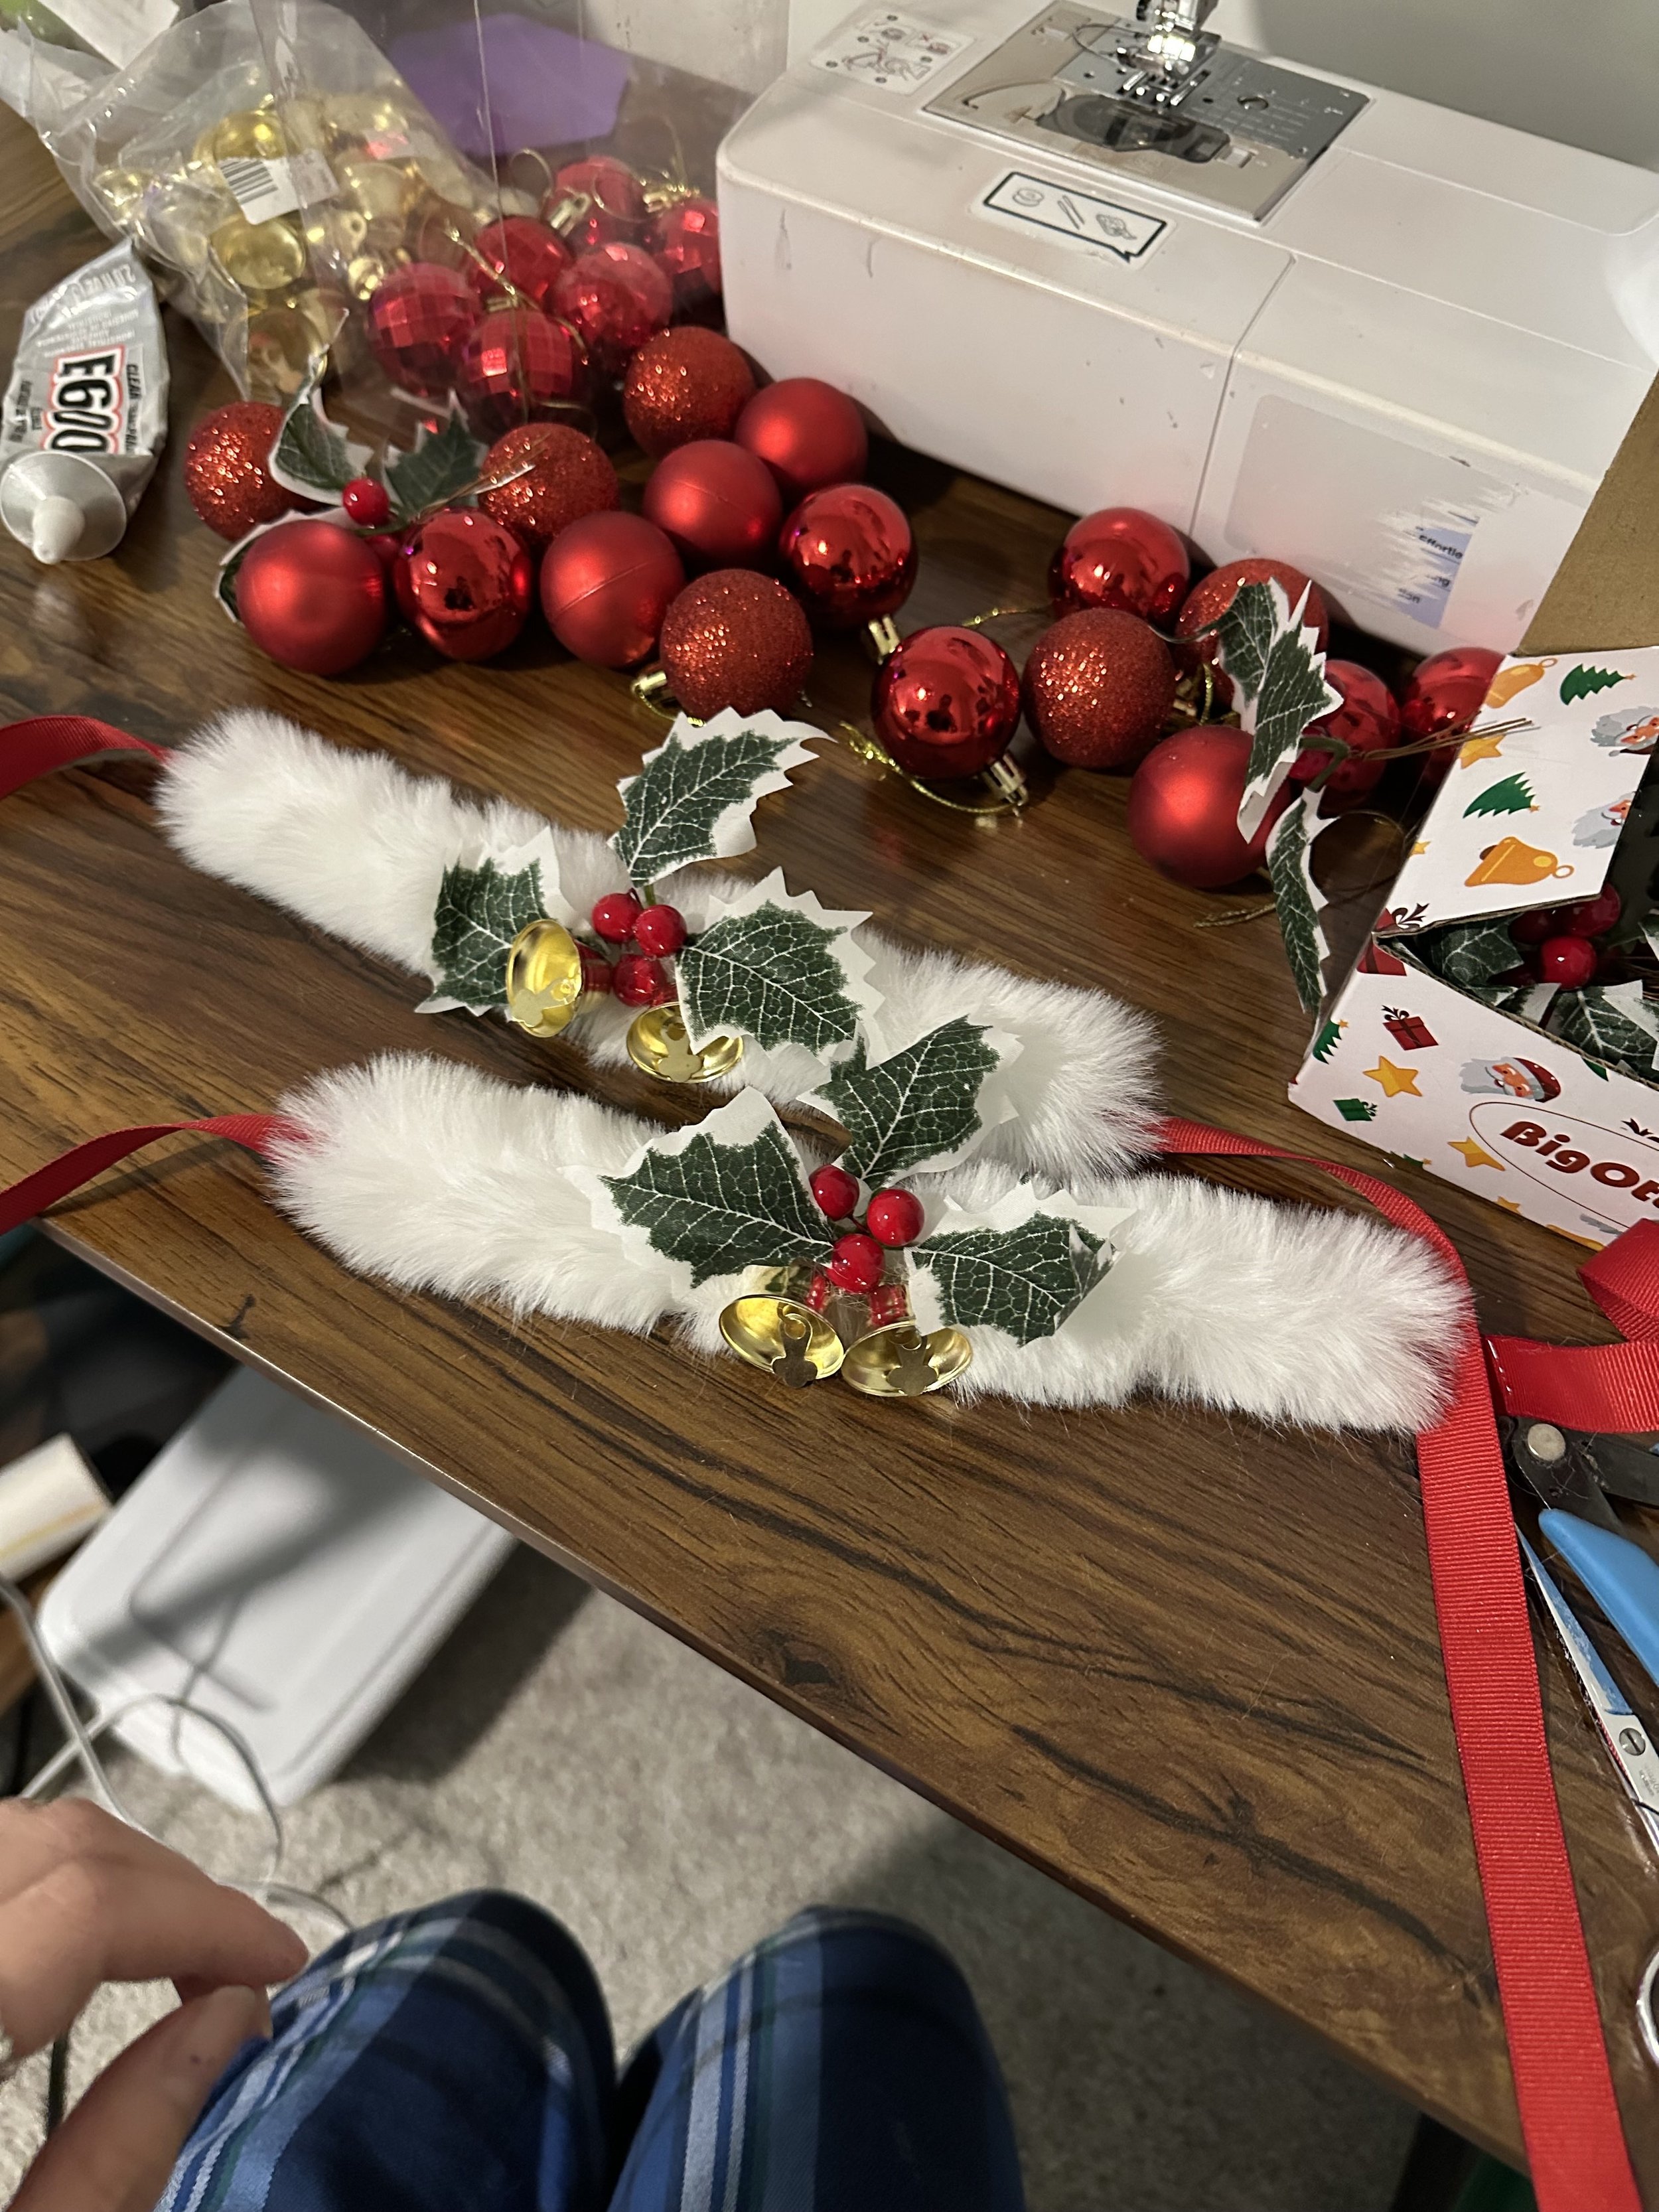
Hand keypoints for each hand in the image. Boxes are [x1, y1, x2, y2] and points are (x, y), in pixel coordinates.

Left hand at [0, 1799, 307, 2211]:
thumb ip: (115, 2156)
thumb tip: (225, 2026)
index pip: (87, 1907)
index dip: (206, 1919)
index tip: (276, 1962)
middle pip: (54, 1846)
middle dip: (171, 1889)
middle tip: (236, 1964)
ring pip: (15, 1839)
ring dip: (106, 1877)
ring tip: (167, 1953)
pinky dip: (45, 1886)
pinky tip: (76, 1952)